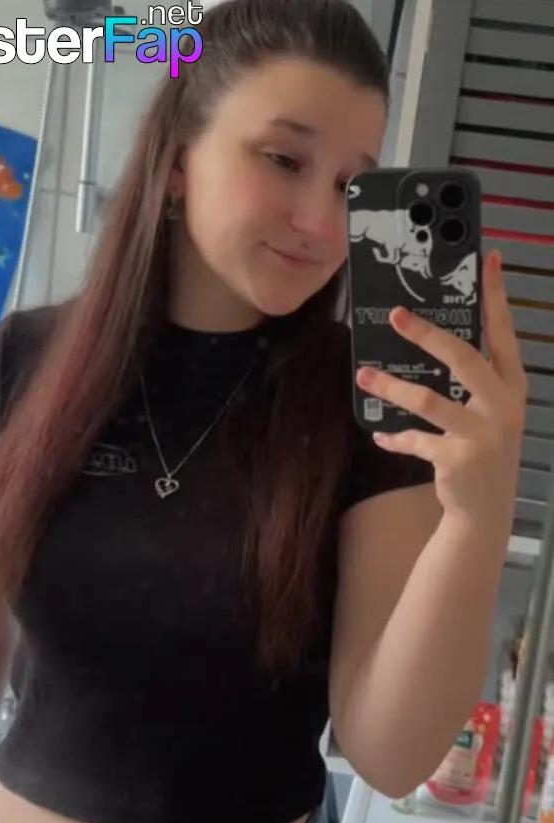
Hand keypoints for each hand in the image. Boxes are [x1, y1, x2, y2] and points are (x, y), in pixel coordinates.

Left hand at [355, 250, 527, 526]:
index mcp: (511, 386)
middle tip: (397, 315)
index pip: (504, 333)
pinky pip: (415, 441)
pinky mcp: (457, 460)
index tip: (487, 259)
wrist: (487, 509)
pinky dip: (395, 438)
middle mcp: (502, 407)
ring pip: (429, 401)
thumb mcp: (487, 409)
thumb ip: (472, 378)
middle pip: (464, 359)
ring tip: (364, 375)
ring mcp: (482, 435)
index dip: (495, 296)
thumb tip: (430, 336)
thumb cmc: (482, 448)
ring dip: (392, 387)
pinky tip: (380, 436)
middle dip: (428, 334)